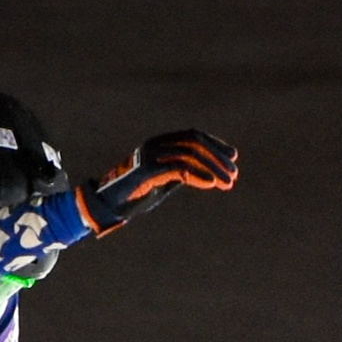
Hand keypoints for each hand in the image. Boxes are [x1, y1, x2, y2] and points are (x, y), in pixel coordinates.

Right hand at [76, 131, 238, 235]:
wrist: (107, 205)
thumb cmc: (135, 195)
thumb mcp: (164, 181)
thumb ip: (182, 173)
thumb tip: (209, 173)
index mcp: (160, 142)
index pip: (193, 136)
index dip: (215, 145)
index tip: (232, 157)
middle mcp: (155, 144)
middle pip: (194, 142)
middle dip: (217, 157)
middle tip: (234, 174)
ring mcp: (150, 155)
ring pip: (190, 154)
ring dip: (213, 168)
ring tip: (228, 183)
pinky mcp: (146, 170)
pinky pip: (178, 168)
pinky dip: (198, 175)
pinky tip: (211, 184)